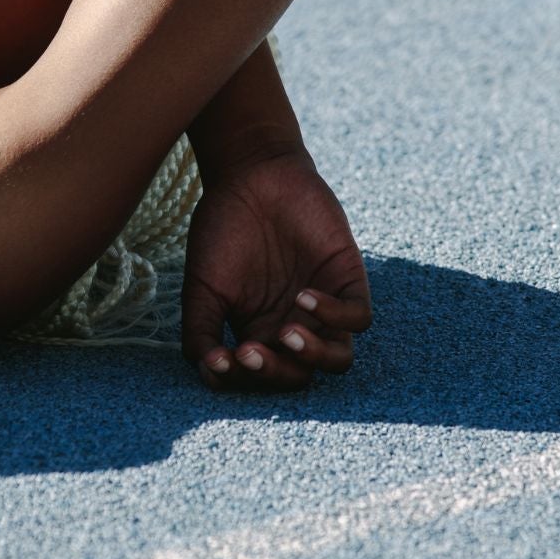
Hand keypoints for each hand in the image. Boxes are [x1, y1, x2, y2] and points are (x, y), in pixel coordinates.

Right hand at [179, 148, 372, 391]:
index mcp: (260, 334)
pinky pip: (358, 318)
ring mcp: (326, 307)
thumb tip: (210, 372)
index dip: (243, 383)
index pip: (261, 381)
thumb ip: (201, 331)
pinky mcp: (349, 281)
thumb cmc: (222, 229)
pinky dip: (334, 317)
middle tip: (250, 354)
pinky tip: (304, 297)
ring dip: (313, 356)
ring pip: (338, 359)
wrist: (251, 175)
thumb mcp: (201, 287)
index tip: (222, 360)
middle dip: (275, 374)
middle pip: (299, 377)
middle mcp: (295, 327)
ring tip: (288, 335)